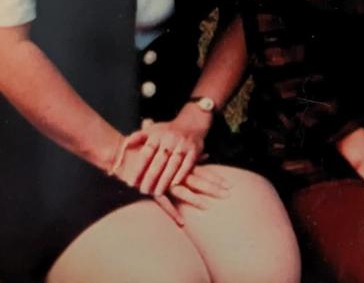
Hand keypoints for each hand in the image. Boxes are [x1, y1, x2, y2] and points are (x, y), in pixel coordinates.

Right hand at [108, 131, 228, 225]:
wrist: (124, 153)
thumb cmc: (150, 151)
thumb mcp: (173, 152)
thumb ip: (190, 155)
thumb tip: (208, 155)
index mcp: (180, 163)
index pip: (202, 172)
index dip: (215, 178)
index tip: (228, 184)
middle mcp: (175, 172)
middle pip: (198, 181)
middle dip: (213, 188)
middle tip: (227, 194)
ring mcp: (164, 181)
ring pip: (184, 191)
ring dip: (196, 199)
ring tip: (209, 206)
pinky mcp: (152, 189)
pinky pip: (164, 202)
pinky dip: (173, 212)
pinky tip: (181, 222)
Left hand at [137, 103, 213, 195]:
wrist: (192, 122)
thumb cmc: (166, 131)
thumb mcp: (151, 130)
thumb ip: (136, 138)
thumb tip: (123, 147)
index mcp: (157, 135)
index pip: (146, 153)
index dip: (138, 168)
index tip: (131, 183)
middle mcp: (170, 139)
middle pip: (159, 161)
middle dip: (150, 178)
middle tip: (143, 191)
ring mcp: (183, 144)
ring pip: (173, 164)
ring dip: (165, 179)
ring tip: (157, 193)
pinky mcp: (194, 150)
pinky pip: (188, 163)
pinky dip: (181, 174)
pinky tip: (174, 185)